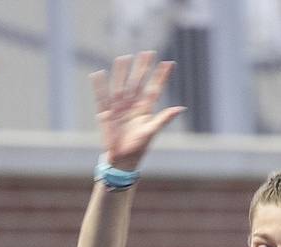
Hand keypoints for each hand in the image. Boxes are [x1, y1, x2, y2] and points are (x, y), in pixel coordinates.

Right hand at [89, 53, 184, 171]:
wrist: (123, 158)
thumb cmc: (138, 146)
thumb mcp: (152, 131)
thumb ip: (164, 118)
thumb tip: (181, 108)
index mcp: (145, 110)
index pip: (154, 89)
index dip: (161, 77)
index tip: (168, 63)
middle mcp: (132, 105)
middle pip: (137, 83)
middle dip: (142, 68)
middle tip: (148, 53)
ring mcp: (118, 108)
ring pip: (121, 86)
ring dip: (122, 73)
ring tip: (125, 58)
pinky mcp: (106, 113)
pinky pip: (102, 97)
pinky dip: (99, 87)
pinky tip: (99, 74)